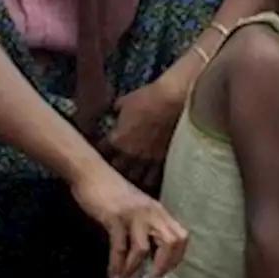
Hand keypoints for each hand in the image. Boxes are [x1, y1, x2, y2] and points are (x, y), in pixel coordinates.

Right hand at [69, 164, 188, 277]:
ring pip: (144, 248)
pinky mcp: (115, 218)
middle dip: (164, 265)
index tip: (165, 271)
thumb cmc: (114, 193)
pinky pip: (119, 247)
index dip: (177, 257)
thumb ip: (146, 225)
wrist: (93, 174)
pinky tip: (113, 275)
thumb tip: (148, 253)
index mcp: (160, 211)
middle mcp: (153, 212)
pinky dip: (117, 264)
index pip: (181, 236)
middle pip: (172, 242)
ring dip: (134, 269)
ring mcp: (134, 215)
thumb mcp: (138, 208)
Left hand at [99, 78, 184, 193]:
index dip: (101, 151)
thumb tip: (116, 112)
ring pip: (136, 179)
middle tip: (116, 166)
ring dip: (132, 178)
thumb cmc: (150, 98)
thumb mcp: (127, 100)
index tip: (103, 149)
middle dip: (114, 169)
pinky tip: (150, 179)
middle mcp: (130, 155)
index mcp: (117, 140)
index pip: (101, 152)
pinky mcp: (165, 161)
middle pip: (116, 170)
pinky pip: (155, 177)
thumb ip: (118, 111)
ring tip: (133, 177)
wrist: (177, 100)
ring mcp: (149, 160)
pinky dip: (151, 179)